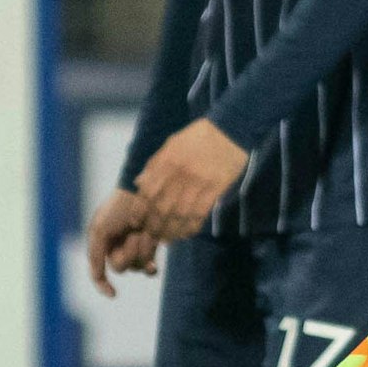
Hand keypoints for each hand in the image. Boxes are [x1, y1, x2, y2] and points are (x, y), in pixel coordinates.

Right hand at [85, 188, 159, 297]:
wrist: (146, 193)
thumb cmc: (119, 208)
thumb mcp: (99, 230)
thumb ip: (95, 255)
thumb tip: (96, 277)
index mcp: (102, 244)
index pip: (98, 271)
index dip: (103, 285)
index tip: (114, 294)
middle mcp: (117, 247)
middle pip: (121, 268)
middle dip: (128, 254)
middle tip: (133, 235)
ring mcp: (135, 247)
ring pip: (136, 266)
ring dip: (141, 251)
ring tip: (144, 232)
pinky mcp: (151, 246)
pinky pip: (149, 267)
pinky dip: (150, 268)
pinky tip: (153, 268)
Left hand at [134, 119, 249, 242]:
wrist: (230, 128)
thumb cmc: (199, 136)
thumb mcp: (172, 144)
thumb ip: (155, 164)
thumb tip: (139, 183)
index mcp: (167, 162)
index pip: (147, 193)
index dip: (140, 212)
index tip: (137, 223)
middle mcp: (180, 174)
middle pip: (162, 207)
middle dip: (155, 226)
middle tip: (153, 236)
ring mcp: (198, 181)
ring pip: (180, 214)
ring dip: (173, 230)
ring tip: (169, 238)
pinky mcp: (216, 187)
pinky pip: (201, 211)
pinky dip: (193, 225)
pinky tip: (189, 232)